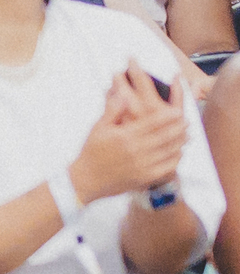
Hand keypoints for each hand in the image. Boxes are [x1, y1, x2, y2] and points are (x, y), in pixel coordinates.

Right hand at [71, 67, 187, 200]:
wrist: (87, 179)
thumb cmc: (92, 151)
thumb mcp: (98, 127)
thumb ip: (112, 110)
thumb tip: (123, 95)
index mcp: (124, 136)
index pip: (152, 124)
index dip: (167, 117)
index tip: (178, 111)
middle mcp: (136, 150)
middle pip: (164, 137)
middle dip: (178, 128)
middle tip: (187, 122)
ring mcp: (142, 165)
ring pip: (168, 151)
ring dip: (180, 142)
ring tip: (188, 135)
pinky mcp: (145, 177)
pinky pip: (167, 167)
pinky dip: (175, 158)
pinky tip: (178, 152)